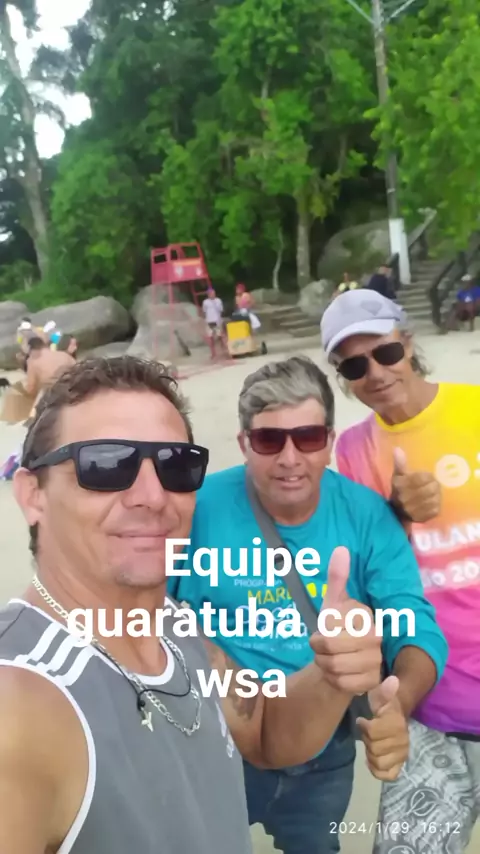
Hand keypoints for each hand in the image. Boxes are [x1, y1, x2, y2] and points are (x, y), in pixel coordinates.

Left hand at [310, 547, 381, 694]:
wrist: (343, 658)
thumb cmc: (337, 628)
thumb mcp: (333, 603)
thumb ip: (337, 577)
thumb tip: (341, 549)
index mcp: (365, 615)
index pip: (329, 624)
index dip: (320, 630)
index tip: (325, 629)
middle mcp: (376, 636)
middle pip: (330, 646)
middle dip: (318, 649)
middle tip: (321, 647)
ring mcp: (376, 660)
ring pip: (334, 666)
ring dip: (324, 664)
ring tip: (329, 659)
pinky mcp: (373, 682)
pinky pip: (342, 684)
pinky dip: (333, 680)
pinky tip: (338, 674)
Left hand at [356, 675, 408, 780]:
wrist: (396, 718)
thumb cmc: (384, 707)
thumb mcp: (381, 697)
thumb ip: (384, 691)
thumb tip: (392, 681)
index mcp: (398, 724)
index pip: (374, 732)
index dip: (365, 727)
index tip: (362, 720)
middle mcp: (403, 742)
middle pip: (375, 749)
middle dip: (368, 740)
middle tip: (367, 733)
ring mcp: (402, 756)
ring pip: (379, 763)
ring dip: (371, 754)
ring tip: (370, 744)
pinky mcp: (399, 766)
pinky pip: (387, 775)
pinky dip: (377, 769)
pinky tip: (372, 759)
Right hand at [391, 447, 440, 522]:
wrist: (396, 513)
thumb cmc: (399, 490)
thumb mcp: (398, 476)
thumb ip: (399, 463)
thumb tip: (397, 448)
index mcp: (400, 486)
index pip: (421, 478)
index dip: (428, 476)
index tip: (429, 476)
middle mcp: (406, 499)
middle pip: (430, 489)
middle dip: (435, 485)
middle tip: (435, 483)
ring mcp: (415, 510)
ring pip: (435, 499)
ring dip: (437, 494)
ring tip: (435, 492)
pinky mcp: (422, 518)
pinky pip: (436, 509)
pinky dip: (437, 504)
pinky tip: (433, 501)